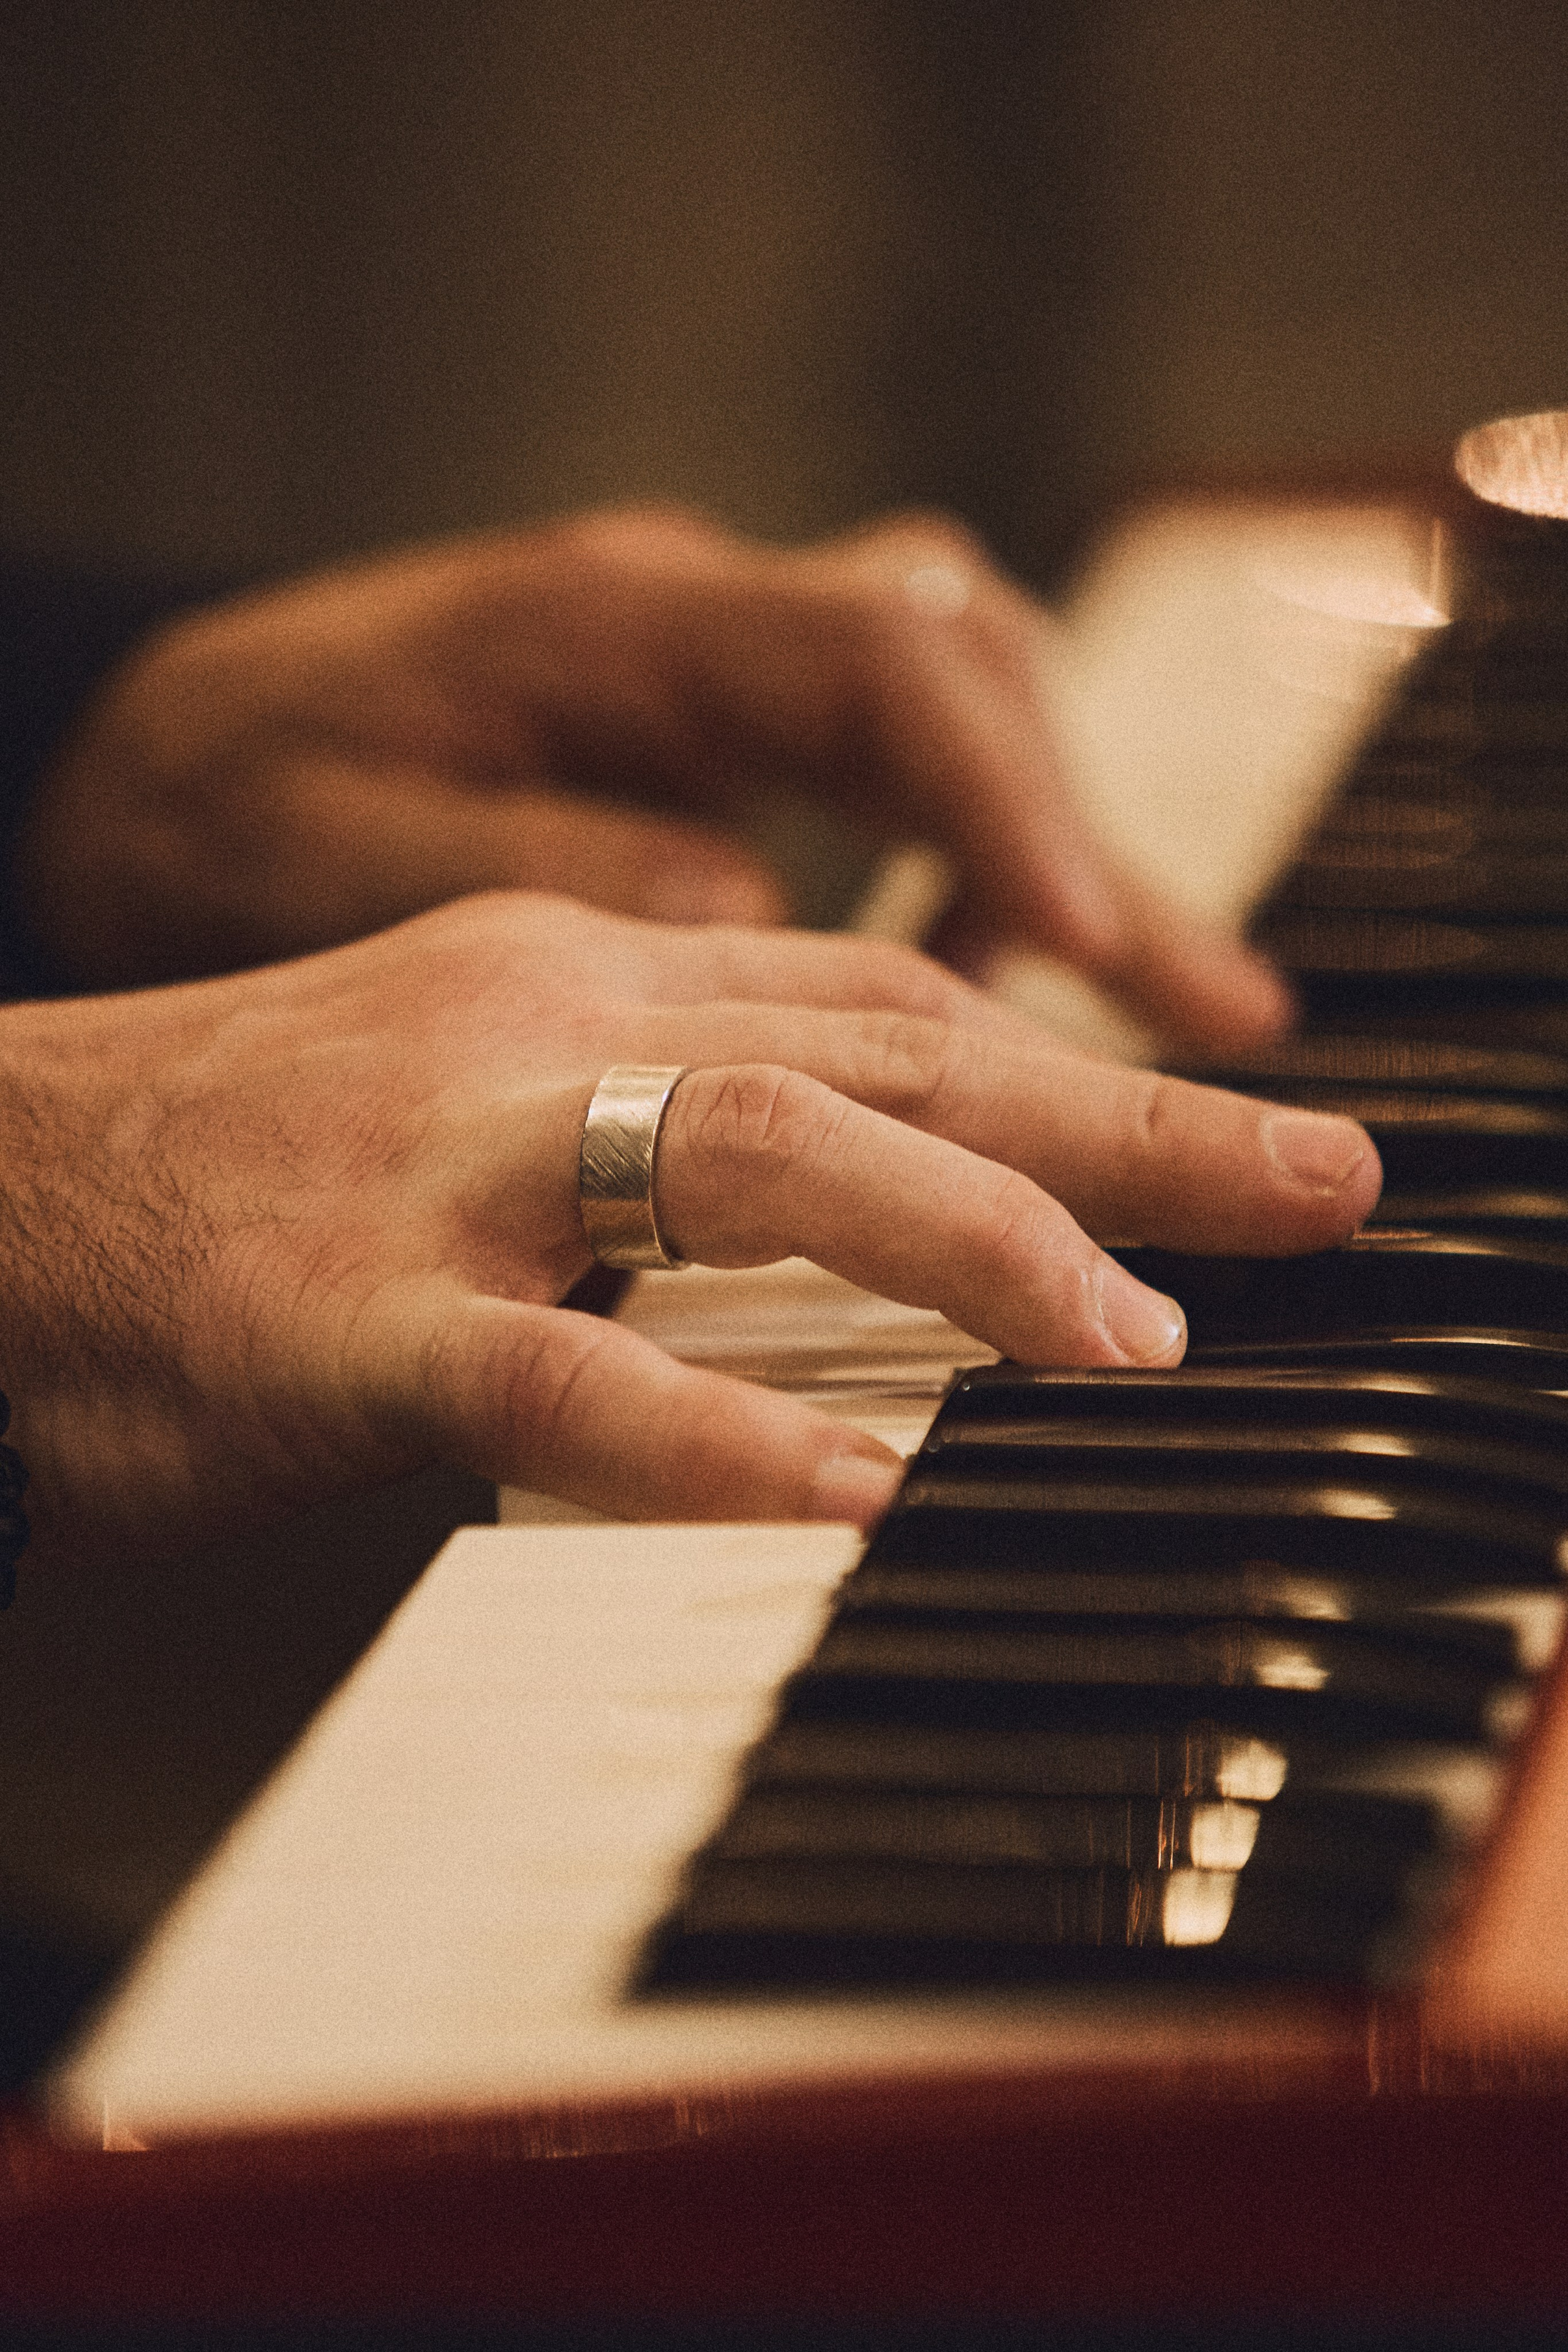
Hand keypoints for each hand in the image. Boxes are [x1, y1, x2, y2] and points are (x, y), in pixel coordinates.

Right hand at [0, 894, 1376, 1569]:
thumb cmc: (226, 1170)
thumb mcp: (471, 1089)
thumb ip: (658, 1125)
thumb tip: (858, 1221)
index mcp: (571, 968)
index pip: (877, 990)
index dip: (1079, 1048)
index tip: (1243, 1119)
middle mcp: (535, 1028)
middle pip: (879, 1041)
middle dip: (1123, 1114)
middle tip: (1322, 1180)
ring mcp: (443, 1168)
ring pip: (748, 1153)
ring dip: (966, 1240)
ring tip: (1135, 1343)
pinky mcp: (342, 1321)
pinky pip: (551, 1374)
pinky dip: (708, 1428)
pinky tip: (853, 1482)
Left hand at [18, 507, 1288, 1052]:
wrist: (153, 768)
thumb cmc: (220, 808)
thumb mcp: (332, 850)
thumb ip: (549, 872)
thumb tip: (762, 911)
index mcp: (609, 622)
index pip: (875, 667)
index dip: (1004, 802)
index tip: (1090, 952)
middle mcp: (693, 625)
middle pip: (965, 693)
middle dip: (1104, 860)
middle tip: (1233, 1032)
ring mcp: (714, 681)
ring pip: (958, 737)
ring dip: (1073, 878)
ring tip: (1191, 1031)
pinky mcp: (714, 747)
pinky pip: (896, 789)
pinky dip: (980, 888)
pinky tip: (1024, 988)